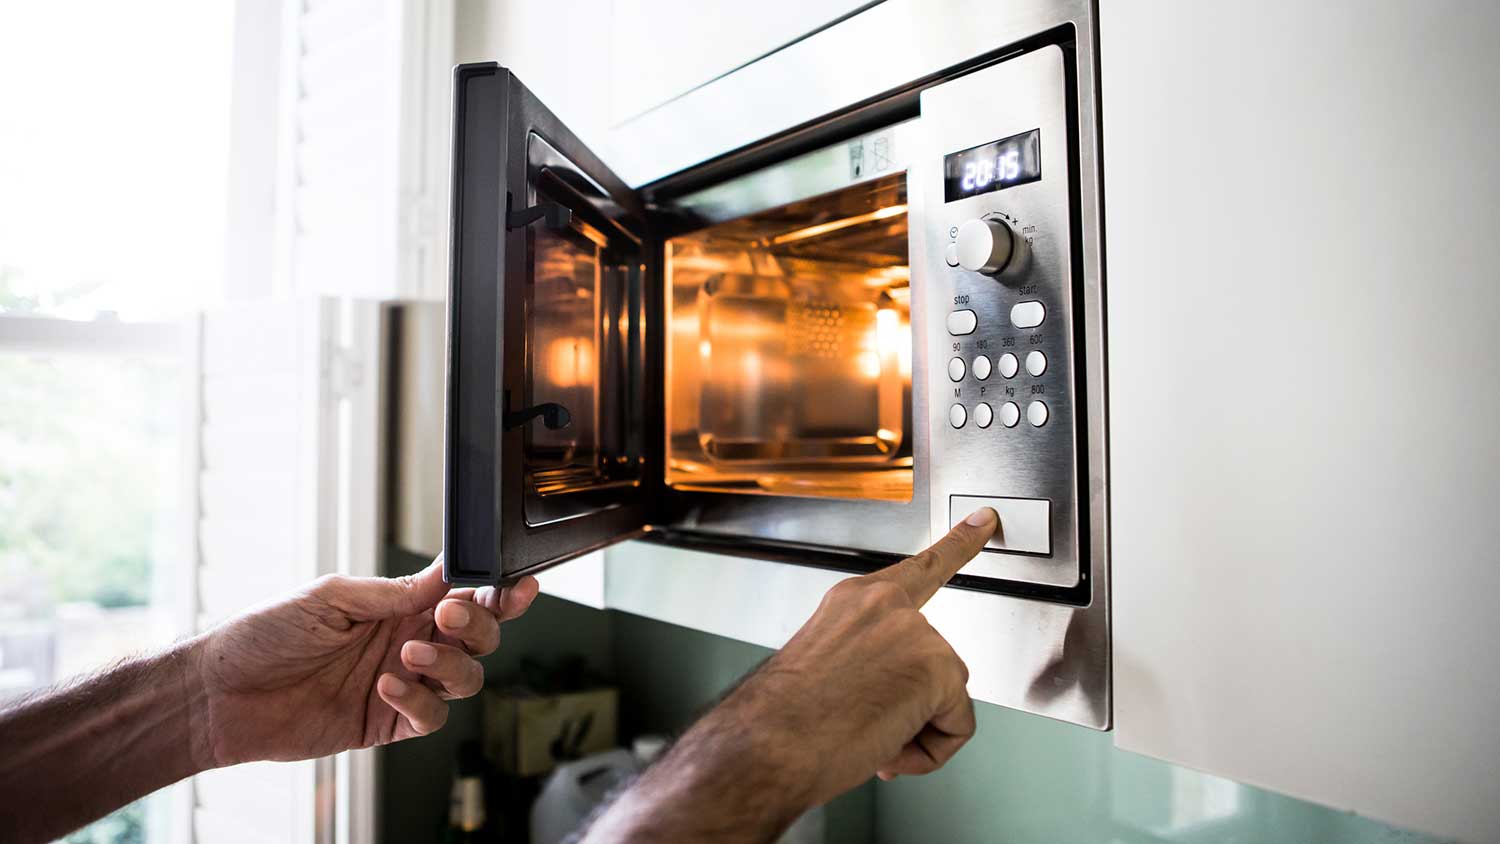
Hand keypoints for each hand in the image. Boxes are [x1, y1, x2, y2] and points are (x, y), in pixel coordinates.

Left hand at [189, 558, 538, 765]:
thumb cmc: (263, 636)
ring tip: (408, 655)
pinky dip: (418, 702)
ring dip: (448, 663)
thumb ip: (392, 591)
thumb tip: (444, 577)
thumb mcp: (329, 596)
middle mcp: (407, 642)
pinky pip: (430, 717)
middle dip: (478, 624)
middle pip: (478, 636)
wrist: (220, 695)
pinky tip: (385, 687)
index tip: (513, 586)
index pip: (462, 594)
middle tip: (449, 614)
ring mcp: (402, 684)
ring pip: (465, 678)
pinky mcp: (387, 723)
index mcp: (398, 605)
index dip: (496, 591)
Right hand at [582, 509, 996, 841]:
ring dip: (912, 730)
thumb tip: (894, 697)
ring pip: (946, 698)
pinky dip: (930, 751)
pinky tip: (887, 744)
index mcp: (855, 601)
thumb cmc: (784, 718)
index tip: (984, 519)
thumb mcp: (825, 668)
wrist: (768, 744)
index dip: (960, 543)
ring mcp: (916, 631)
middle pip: (937, 663)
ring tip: (863, 734)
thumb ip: (870, 661)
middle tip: (862, 723)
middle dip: (911, 706)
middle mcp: (887, 606)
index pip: (920, 567)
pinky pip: (957, 726)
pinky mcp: (939, 665)